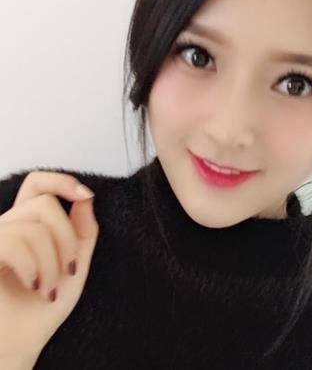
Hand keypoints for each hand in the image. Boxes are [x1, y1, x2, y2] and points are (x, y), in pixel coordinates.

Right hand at [0, 171, 98, 359]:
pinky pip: (13, 241)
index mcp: (27, 226)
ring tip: (47, 288)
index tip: (84, 195)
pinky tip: (33, 286)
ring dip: (51, 261)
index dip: (60, 180)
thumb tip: (86, 198)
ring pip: (33, 226)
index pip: (37, 184)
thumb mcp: (74, 267)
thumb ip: (83, 233)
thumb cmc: (41, 310)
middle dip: (66, 238)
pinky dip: (32, 266)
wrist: (16, 348)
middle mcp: (6, 227)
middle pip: (45, 204)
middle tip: (66, 271)